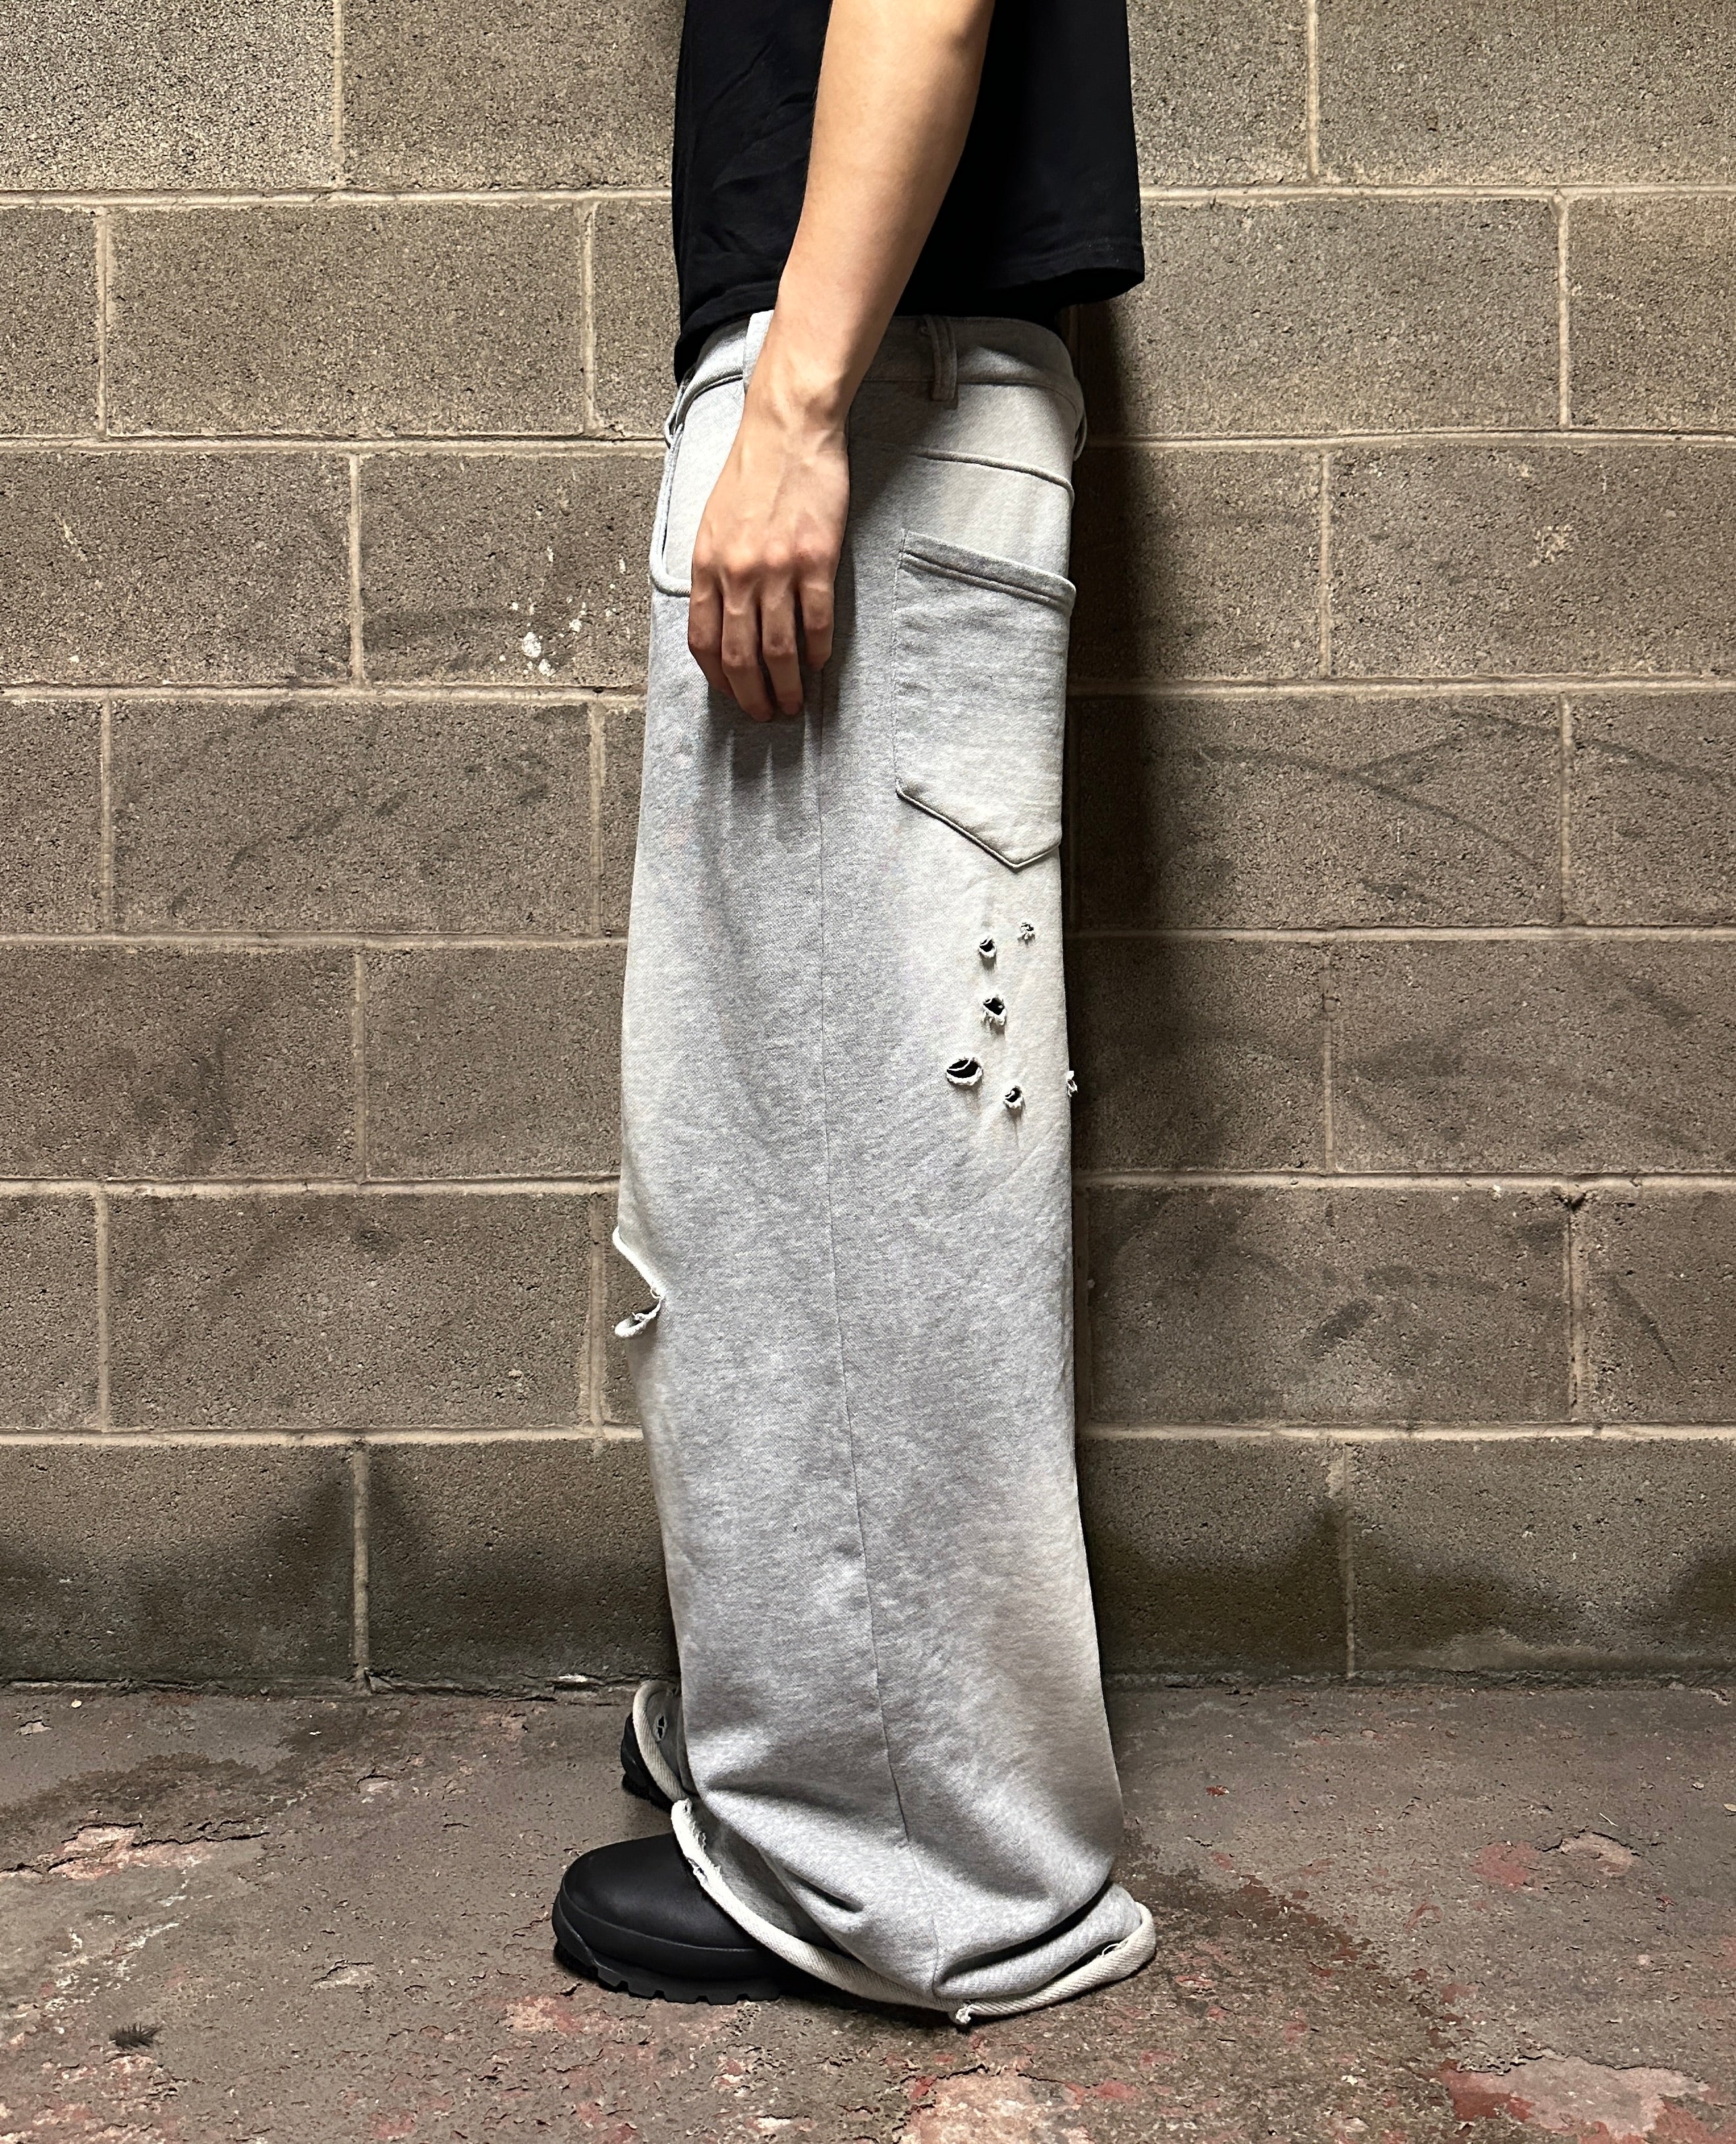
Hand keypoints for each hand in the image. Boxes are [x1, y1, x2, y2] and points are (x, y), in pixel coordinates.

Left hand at [687, 357, 849, 720]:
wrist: (788, 429)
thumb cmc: (752, 474)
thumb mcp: (713, 523)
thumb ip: (712, 572)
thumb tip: (720, 620)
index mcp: (705, 565)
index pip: (703, 641)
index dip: (717, 679)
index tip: (732, 695)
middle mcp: (736, 572)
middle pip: (739, 656)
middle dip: (751, 696)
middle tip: (766, 714)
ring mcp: (776, 567)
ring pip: (777, 648)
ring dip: (786, 685)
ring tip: (794, 703)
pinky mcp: (815, 559)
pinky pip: (815, 621)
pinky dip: (817, 651)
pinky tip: (819, 664)